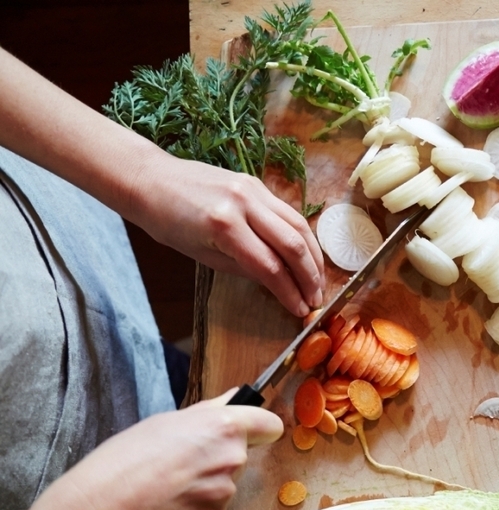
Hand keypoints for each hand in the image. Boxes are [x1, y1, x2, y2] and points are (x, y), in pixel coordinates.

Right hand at [61, 391, 283, 509]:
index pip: (270, 426)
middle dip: (220, 458)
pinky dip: (196, 506)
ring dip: (207, 484)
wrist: (108, 501)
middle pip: (242, 456)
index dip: (260, 429)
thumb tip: (236, 396)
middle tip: (183, 460)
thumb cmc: (130, 454)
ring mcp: (227, 490)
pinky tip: (169, 502)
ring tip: (170, 482)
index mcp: (225, 426)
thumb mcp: (169, 420)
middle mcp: (233, 457)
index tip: (251, 433)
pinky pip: (213, 508)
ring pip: (226, 483)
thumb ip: (211, 410)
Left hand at [130, 154, 324, 315]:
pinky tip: (306, 255)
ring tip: (318, 279)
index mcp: (225, 227)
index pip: (270, 267)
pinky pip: (288, 213)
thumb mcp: (204, 256)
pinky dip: (302, 237)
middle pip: (293, 245)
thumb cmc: (168, 224)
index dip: (290, 292)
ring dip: (314, 256)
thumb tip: (277, 283)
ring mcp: (254, 189)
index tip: (301, 310)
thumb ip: (244, 268)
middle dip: (310, 276)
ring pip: (299, 225)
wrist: (152, 180)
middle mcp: (244, 204)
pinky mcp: (257, 184)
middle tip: (317, 298)